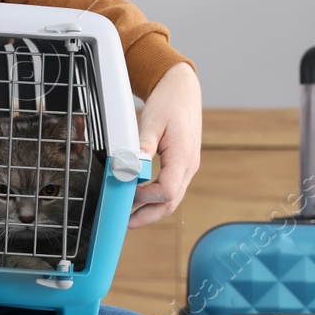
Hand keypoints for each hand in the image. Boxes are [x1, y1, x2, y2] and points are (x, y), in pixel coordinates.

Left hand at [129, 62, 201, 227]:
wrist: (183, 92)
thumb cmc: (168, 104)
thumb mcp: (152, 122)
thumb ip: (142, 146)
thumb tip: (131, 167)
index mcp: (183, 156)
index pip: (167, 190)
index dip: (145, 197)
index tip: (126, 194)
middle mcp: (189, 166)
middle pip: (171, 202)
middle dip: (148, 216)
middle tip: (126, 223)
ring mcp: (187, 168)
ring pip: (172, 200)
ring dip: (151, 211)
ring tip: (129, 217)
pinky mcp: (182, 167)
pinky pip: (170, 190)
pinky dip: (155, 199)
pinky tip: (138, 200)